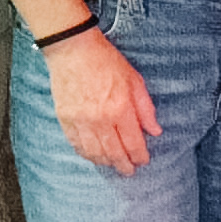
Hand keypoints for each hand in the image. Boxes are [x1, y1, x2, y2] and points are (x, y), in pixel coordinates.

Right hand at [47, 31, 158, 174]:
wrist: (73, 50)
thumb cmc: (106, 61)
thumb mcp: (134, 80)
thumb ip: (145, 108)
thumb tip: (155, 131)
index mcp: (120, 109)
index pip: (133, 143)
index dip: (140, 156)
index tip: (143, 161)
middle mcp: (100, 119)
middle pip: (114, 153)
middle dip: (124, 165)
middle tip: (129, 171)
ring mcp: (80, 121)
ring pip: (94, 153)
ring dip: (105, 162)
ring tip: (113, 165)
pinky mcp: (65, 119)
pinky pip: (76, 145)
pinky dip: (86, 154)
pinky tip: (93, 155)